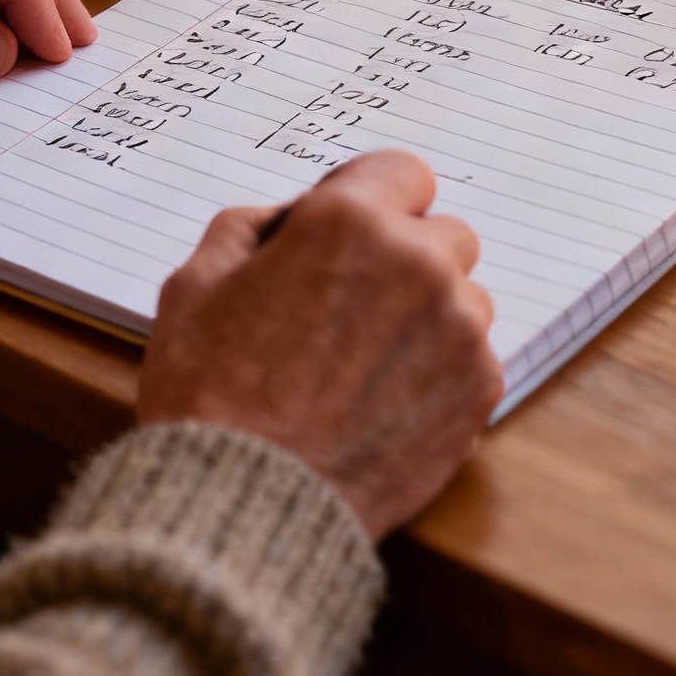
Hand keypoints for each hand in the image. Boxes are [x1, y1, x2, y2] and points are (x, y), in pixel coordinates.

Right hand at [136, 151, 501, 537]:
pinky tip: (384, 403)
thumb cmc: (209, 390)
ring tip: (363, 366)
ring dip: (427, 317)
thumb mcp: (197, 280)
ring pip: (464, 299)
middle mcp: (418, 263)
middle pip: (443, 234)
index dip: (372, 202)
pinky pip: (473, 358)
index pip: (403, 172)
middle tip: (350, 308)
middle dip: (404, 259)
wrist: (244, 503)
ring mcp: (457, 330)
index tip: (349, 237)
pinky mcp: (479, 393)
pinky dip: (439, 373)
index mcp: (349, 220)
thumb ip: (256, 226)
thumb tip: (300, 219)